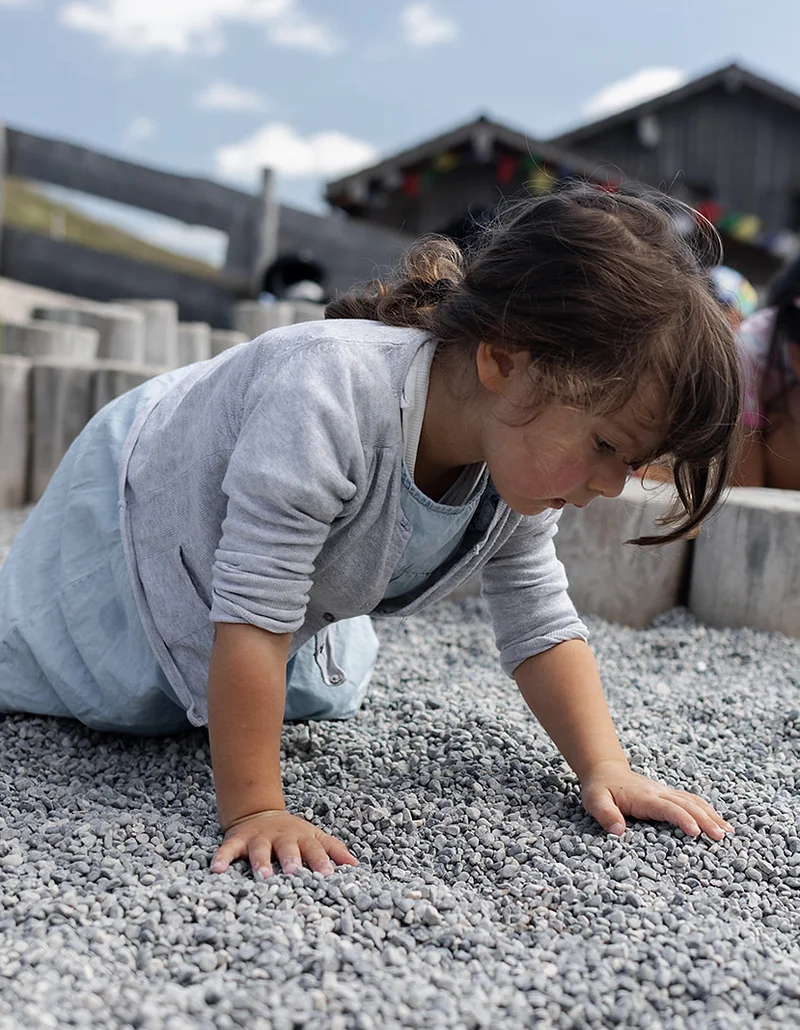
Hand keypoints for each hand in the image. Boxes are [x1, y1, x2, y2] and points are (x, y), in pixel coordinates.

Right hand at [210, 810, 358, 878]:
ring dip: (261, 861)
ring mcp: (258, 838)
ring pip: (259, 849)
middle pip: (288, 847)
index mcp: (302, 838)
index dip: (322, 861)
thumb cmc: (292, 834)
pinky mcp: (237, 840)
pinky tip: (216, 870)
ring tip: (262, 875)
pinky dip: (222, 858)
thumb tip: (355, 866)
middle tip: (294, 872)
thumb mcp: (315, 837)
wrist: (259, 813)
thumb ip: (333, 850)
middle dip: (291, 859)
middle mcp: (281, 837)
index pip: (315, 849)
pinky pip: (228, 849)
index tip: (329, 875)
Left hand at [580, 759, 734, 840]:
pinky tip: (719, 821)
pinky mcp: (668, 795)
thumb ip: (605, 814)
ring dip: (711, 815)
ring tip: (728, 831)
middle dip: (705, 820)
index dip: (681, 818)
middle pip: (686, 805)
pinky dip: (707, 810)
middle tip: (721, 837)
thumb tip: (618, 832)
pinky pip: (691, 800)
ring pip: (692, 801)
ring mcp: (665, 792)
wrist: (605, 771)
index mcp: (643, 797)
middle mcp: (658, 792)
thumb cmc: (599, 789)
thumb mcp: (594, 801)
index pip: (666, 807)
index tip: (695, 833)